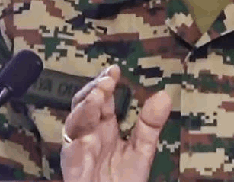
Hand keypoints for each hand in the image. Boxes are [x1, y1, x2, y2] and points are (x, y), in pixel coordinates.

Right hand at [60, 65, 170, 181]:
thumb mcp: (142, 151)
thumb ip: (150, 124)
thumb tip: (163, 96)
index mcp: (104, 128)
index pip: (102, 98)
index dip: (106, 82)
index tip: (115, 70)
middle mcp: (89, 134)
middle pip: (83, 103)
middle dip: (93, 89)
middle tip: (107, 80)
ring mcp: (79, 148)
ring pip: (74, 119)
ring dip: (86, 105)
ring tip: (100, 94)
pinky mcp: (73, 164)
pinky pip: (69, 146)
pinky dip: (77, 131)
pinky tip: (89, 120)